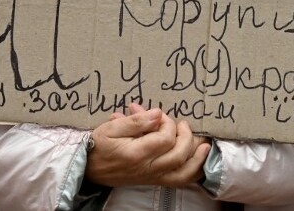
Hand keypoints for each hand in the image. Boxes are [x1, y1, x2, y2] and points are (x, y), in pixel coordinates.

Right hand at [85, 103, 210, 187]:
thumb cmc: (99, 145)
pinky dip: (192, 171)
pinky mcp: (154, 180)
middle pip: (178, 157)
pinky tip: (198, 159)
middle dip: (186, 138)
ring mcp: (152, 177)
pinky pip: (179, 181)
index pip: (165, 139)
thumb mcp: (111, 128)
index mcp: (136, 154)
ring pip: (183, 174)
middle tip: (182, 124)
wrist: (89, 168)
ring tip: (204, 144)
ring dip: (197, 159)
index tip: (160, 115)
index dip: (168, 124)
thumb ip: (136, 121)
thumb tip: (158, 113)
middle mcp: (147, 169)